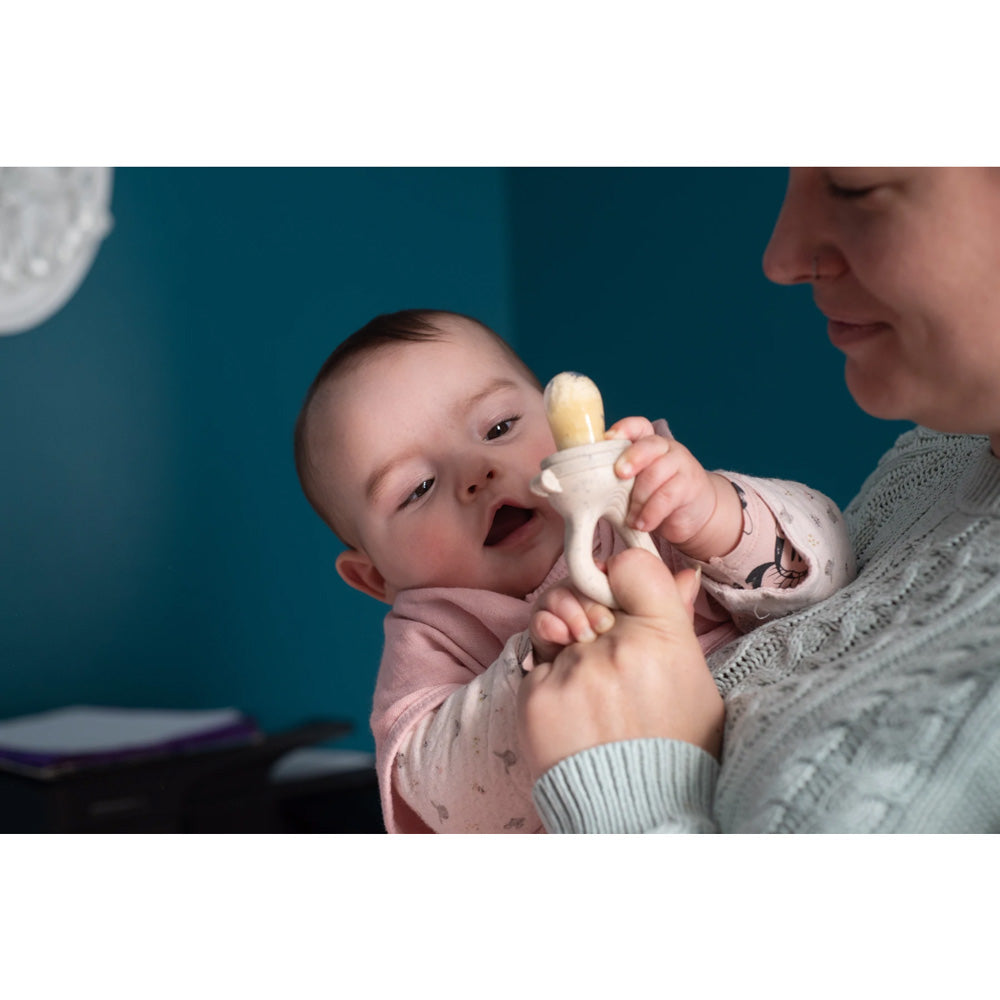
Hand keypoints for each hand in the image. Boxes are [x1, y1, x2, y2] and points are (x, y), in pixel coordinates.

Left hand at [517, 548, 723, 779]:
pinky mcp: (536, 695)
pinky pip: (534, 666)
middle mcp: (618, 645)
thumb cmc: (674, 748)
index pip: (630, 564)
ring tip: (589, 692)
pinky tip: (572, 715)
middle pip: (582, 593)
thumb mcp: (693, 682)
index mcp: (664, 636)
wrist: (639, 815)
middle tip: (598, 649)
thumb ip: (677, 620)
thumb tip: (682, 573)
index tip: (616, 595)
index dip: (618, 576)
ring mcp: (574, 669)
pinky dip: (548, 684)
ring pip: (554, 628)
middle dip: (585, 615)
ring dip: (565, 651)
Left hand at [607, 417, 741, 561]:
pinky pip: (668, 496)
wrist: (693, 512)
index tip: (608, 438)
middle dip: (633, 458)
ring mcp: (680, 466)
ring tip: (630, 519)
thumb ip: (616, 477)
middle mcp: (665, 450)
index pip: (638, 427)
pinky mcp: (689, 487)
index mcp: (648, 444)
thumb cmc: (654, 495)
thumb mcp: (635, 483)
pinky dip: (651, 512)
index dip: (624, 428)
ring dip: (639, 497)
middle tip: (619, 474)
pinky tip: (642, 524)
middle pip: (650, 445)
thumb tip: (577, 486)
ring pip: (657, 473)